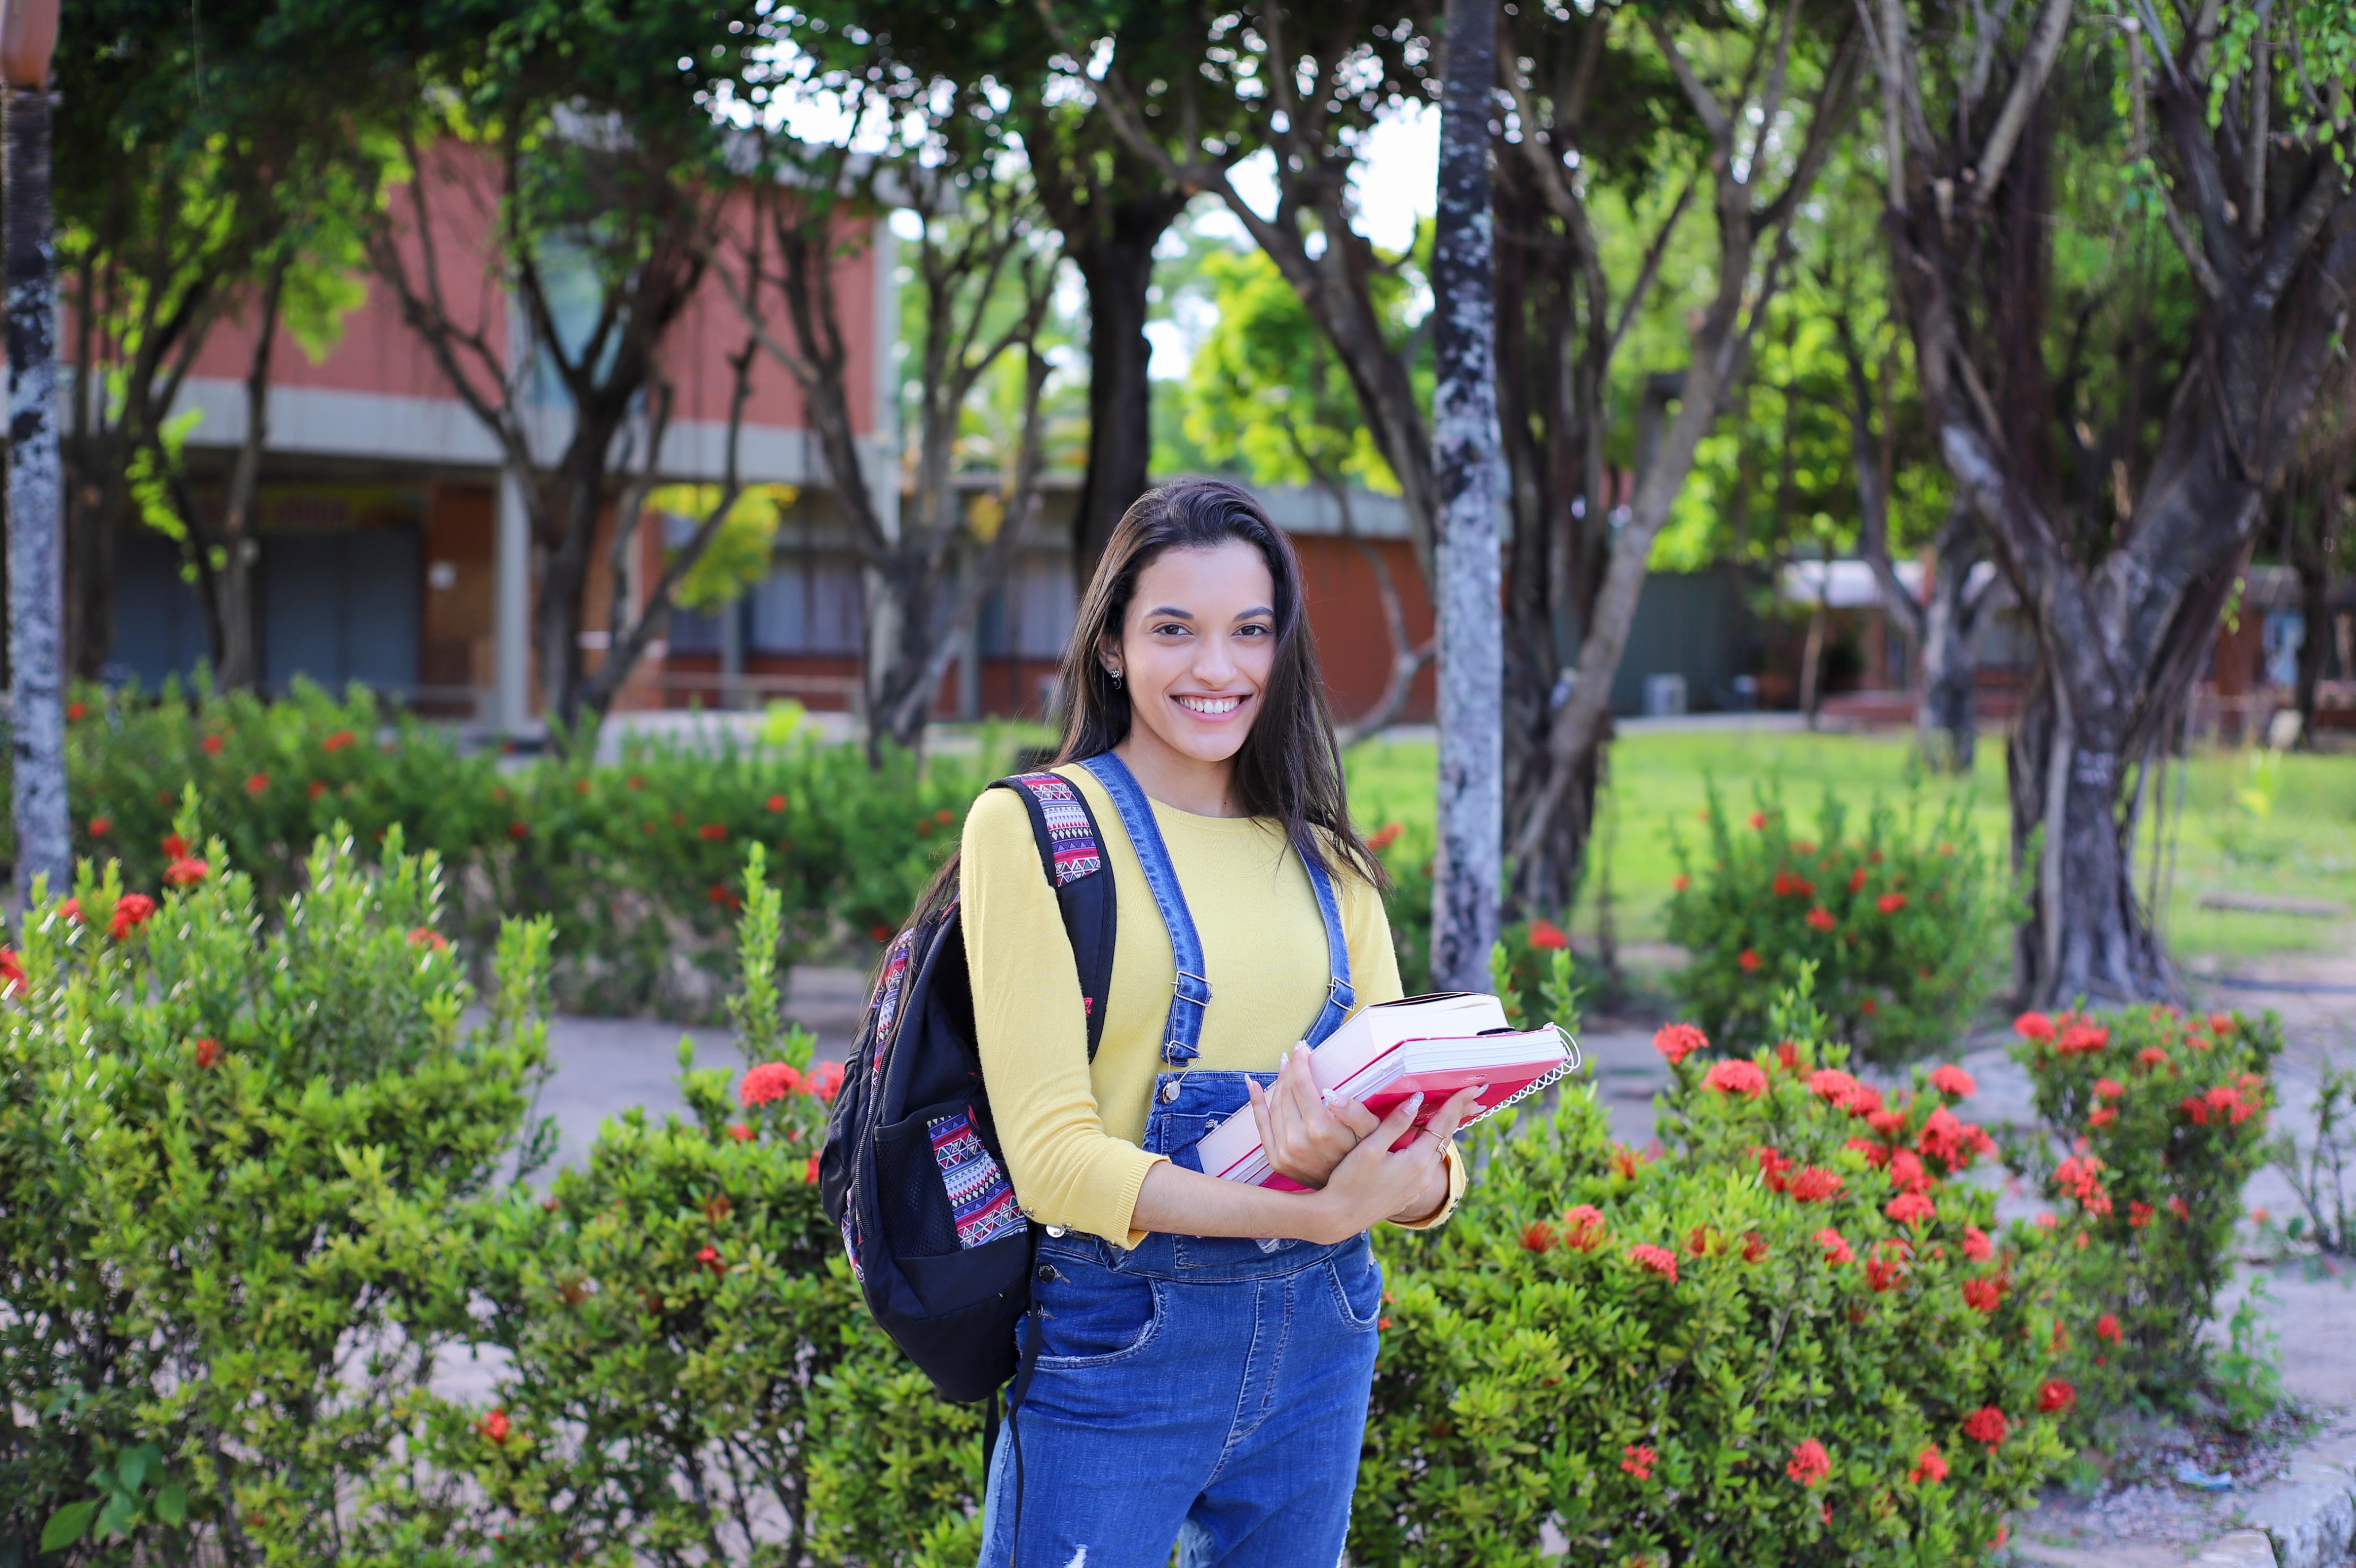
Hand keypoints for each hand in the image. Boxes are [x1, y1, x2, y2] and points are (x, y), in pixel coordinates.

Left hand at [1246, 1046, 1380, 1189]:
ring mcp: (1284, 1152)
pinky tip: (1252, 1085)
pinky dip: (1256, 1103)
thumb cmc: (1365, 1157)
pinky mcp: (1276, 1160)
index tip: (1302, 1047)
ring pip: (1274, 1104)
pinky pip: (1261, 1125)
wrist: (1349, 1195)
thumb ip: (1355, 1113)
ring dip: (1277, 1082)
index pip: (1302, 1085)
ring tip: (1284, 1067)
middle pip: (1286, 1092)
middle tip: (1294, 1054)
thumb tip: (1332, 1094)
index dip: (1300, 1062)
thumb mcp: (1372, 1134)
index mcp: (1321, 1130)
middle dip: (1289, 1069)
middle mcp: (1297, 1141)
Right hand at [1306, 1080, 1484, 1243]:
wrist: (1338, 1219)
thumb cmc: (1349, 1181)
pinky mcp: (1407, 1194)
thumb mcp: (1370, 1148)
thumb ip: (1395, 1124)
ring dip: (1445, 1131)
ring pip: (1436, 1152)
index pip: (1443, 1125)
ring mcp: (1416, 1188)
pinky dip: (1431, 1147)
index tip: (1473, 1087)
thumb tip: (1417, 1099)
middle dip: (1458, 1114)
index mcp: (1417, 1161)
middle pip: (1445, 1138)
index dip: (1457, 1103)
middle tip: (1472, 1096)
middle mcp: (1423, 1176)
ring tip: (1453, 1114)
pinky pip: (1427, 1164)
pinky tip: (1427, 1142)